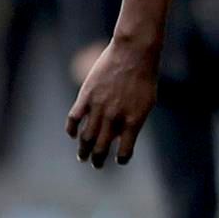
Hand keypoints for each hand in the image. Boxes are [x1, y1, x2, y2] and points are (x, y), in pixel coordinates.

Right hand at [66, 38, 159, 167]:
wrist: (133, 53)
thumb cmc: (145, 77)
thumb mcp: (147, 101)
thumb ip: (134, 120)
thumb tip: (118, 136)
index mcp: (134, 121)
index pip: (125, 150)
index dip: (122, 158)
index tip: (119, 160)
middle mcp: (115, 117)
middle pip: (102, 147)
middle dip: (98, 159)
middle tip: (96, 165)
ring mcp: (99, 107)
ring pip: (86, 136)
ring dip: (83, 149)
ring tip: (82, 157)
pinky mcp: (86, 96)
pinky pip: (74, 118)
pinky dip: (71, 129)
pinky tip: (73, 134)